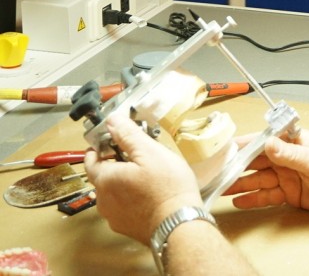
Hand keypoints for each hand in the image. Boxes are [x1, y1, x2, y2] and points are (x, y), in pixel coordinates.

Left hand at [84, 113, 203, 243]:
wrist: (178, 224)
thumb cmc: (166, 186)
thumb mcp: (151, 152)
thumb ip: (128, 135)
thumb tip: (111, 119)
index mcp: (105, 178)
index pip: (90, 160)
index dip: (99, 148)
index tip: (112, 141)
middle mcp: (102, 200)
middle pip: (102, 177)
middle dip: (115, 165)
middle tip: (137, 157)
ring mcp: (113, 217)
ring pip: (112, 194)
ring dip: (122, 184)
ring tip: (146, 177)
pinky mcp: (125, 228)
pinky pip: (122, 208)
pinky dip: (130, 200)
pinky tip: (148, 196)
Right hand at [225, 130, 308, 216]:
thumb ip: (292, 154)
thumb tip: (268, 143)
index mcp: (297, 142)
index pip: (265, 140)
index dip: (245, 144)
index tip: (225, 149)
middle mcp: (290, 158)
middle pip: (257, 161)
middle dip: (236, 165)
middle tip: (216, 172)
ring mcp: (289, 176)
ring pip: (259, 179)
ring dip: (241, 183)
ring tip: (221, 188)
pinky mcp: (291, 193)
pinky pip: (268, 195)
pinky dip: (253, 198)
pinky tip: (239, 201)